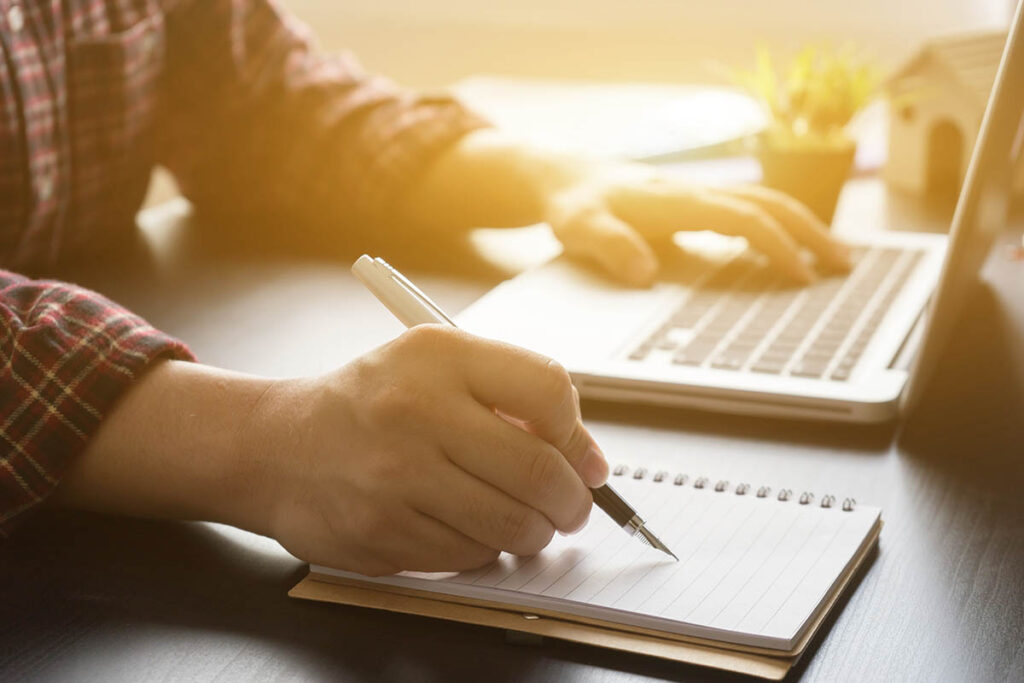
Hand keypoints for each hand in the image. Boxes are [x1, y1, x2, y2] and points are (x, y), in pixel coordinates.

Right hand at [249, 325, 607, 575]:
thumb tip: (587, 460)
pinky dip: (483, 550)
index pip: (548, 390)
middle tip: (572, 507)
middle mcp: (415, 412)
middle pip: (538, 471)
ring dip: (533, 533)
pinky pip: (468, 556)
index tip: (582, 459)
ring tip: (524, 521)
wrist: (279, 447)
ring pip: (510, 525)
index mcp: (436, 356)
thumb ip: (511, 396)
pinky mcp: (380, 533)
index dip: (577, 435)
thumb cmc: (372, 404)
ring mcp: (394, 477)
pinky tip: (465, 527)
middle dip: (572, 502)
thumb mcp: (435, 367)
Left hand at [403, 129, 850, 286]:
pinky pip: (748, 210)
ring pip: (765, 202)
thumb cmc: (572, 204)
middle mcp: (696, 192)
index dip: (775, 245)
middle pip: (769, 203)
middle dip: (811, 232)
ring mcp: (698, 194)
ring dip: (803, 227)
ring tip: (834, 258)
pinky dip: (779, 227)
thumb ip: (610, 248)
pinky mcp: (695, 202)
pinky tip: (790, 250)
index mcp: (676, 200)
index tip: (800, 275)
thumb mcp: (579, 228)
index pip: (742, 218)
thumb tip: (645, 275)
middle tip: (844, 266)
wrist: (563, 175)